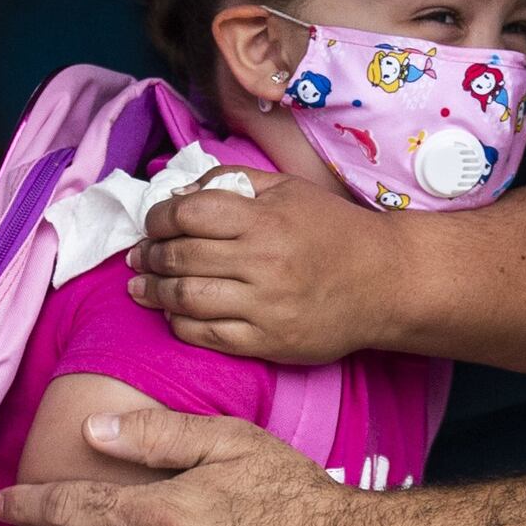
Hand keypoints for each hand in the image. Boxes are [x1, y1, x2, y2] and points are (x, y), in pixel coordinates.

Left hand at [131, 169, 394, 363]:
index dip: (159, 217)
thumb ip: (232, 183)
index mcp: (265, 220)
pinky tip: (171, 314)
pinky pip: (207, 336)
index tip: (154, 221)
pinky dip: (179, 324)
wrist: (385, 281)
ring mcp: (264, 307)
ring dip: (153, 292)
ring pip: (185, 299)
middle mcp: (262, 263)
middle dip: (150, 255)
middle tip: (140, 255)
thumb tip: (178, 194)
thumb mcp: (288, 190)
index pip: (189, 214)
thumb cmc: (334, 230)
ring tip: (141, 286)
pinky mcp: (269, 342)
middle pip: (181, 256)